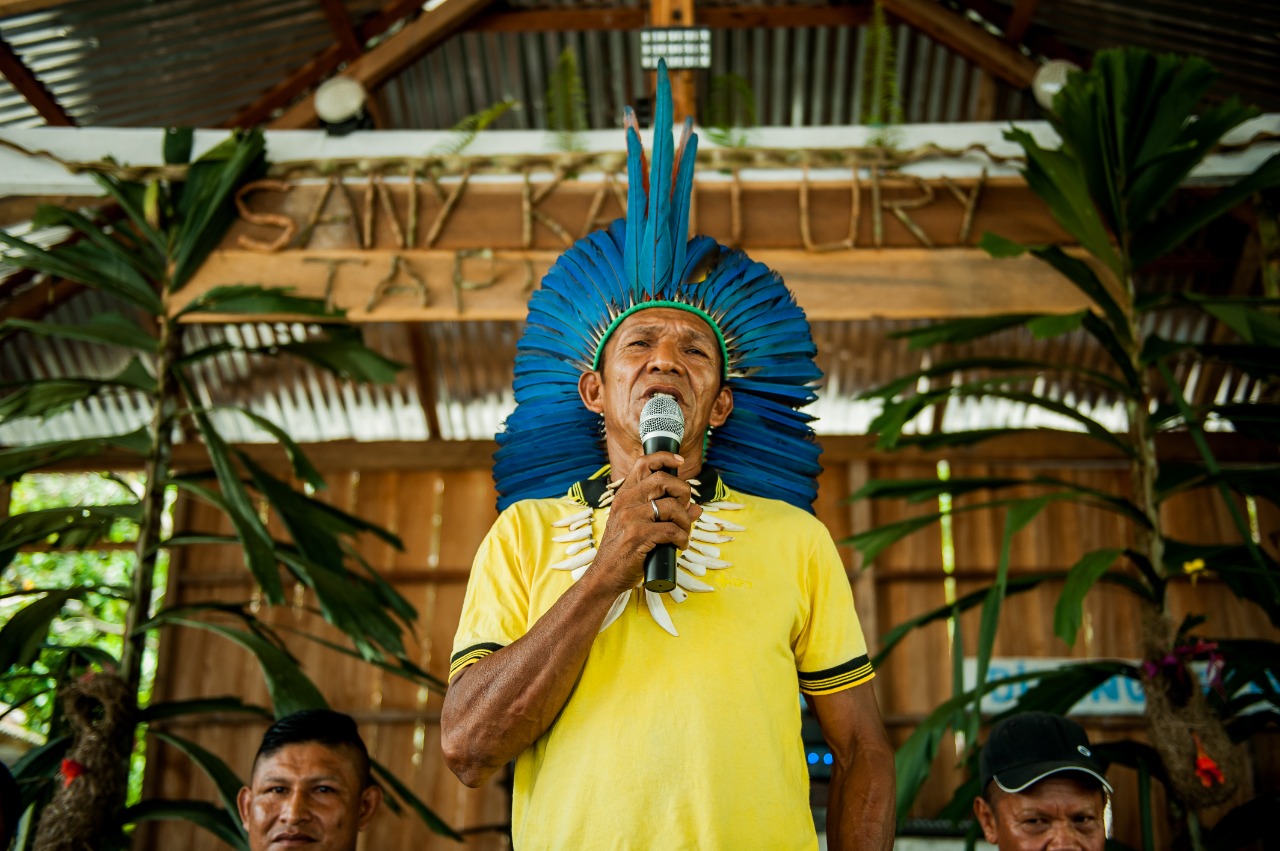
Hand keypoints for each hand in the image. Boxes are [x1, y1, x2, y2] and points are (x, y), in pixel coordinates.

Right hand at [587, 452, 702, 595]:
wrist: (605, 576)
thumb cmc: (623, 551)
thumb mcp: (640, 527)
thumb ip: (668, 515)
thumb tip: (696, 508)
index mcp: (624, 496)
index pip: (643, 463)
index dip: (664, 458)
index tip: (679, 462)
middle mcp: (625, 502)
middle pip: (662, 480)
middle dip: (683, 492)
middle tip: (685, 509)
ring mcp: (630, 518)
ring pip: (671, 507)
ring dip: (685, 521)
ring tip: (684, 534)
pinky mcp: (637, 536)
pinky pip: (671, 530)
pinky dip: (682, 538)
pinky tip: (680, 545)